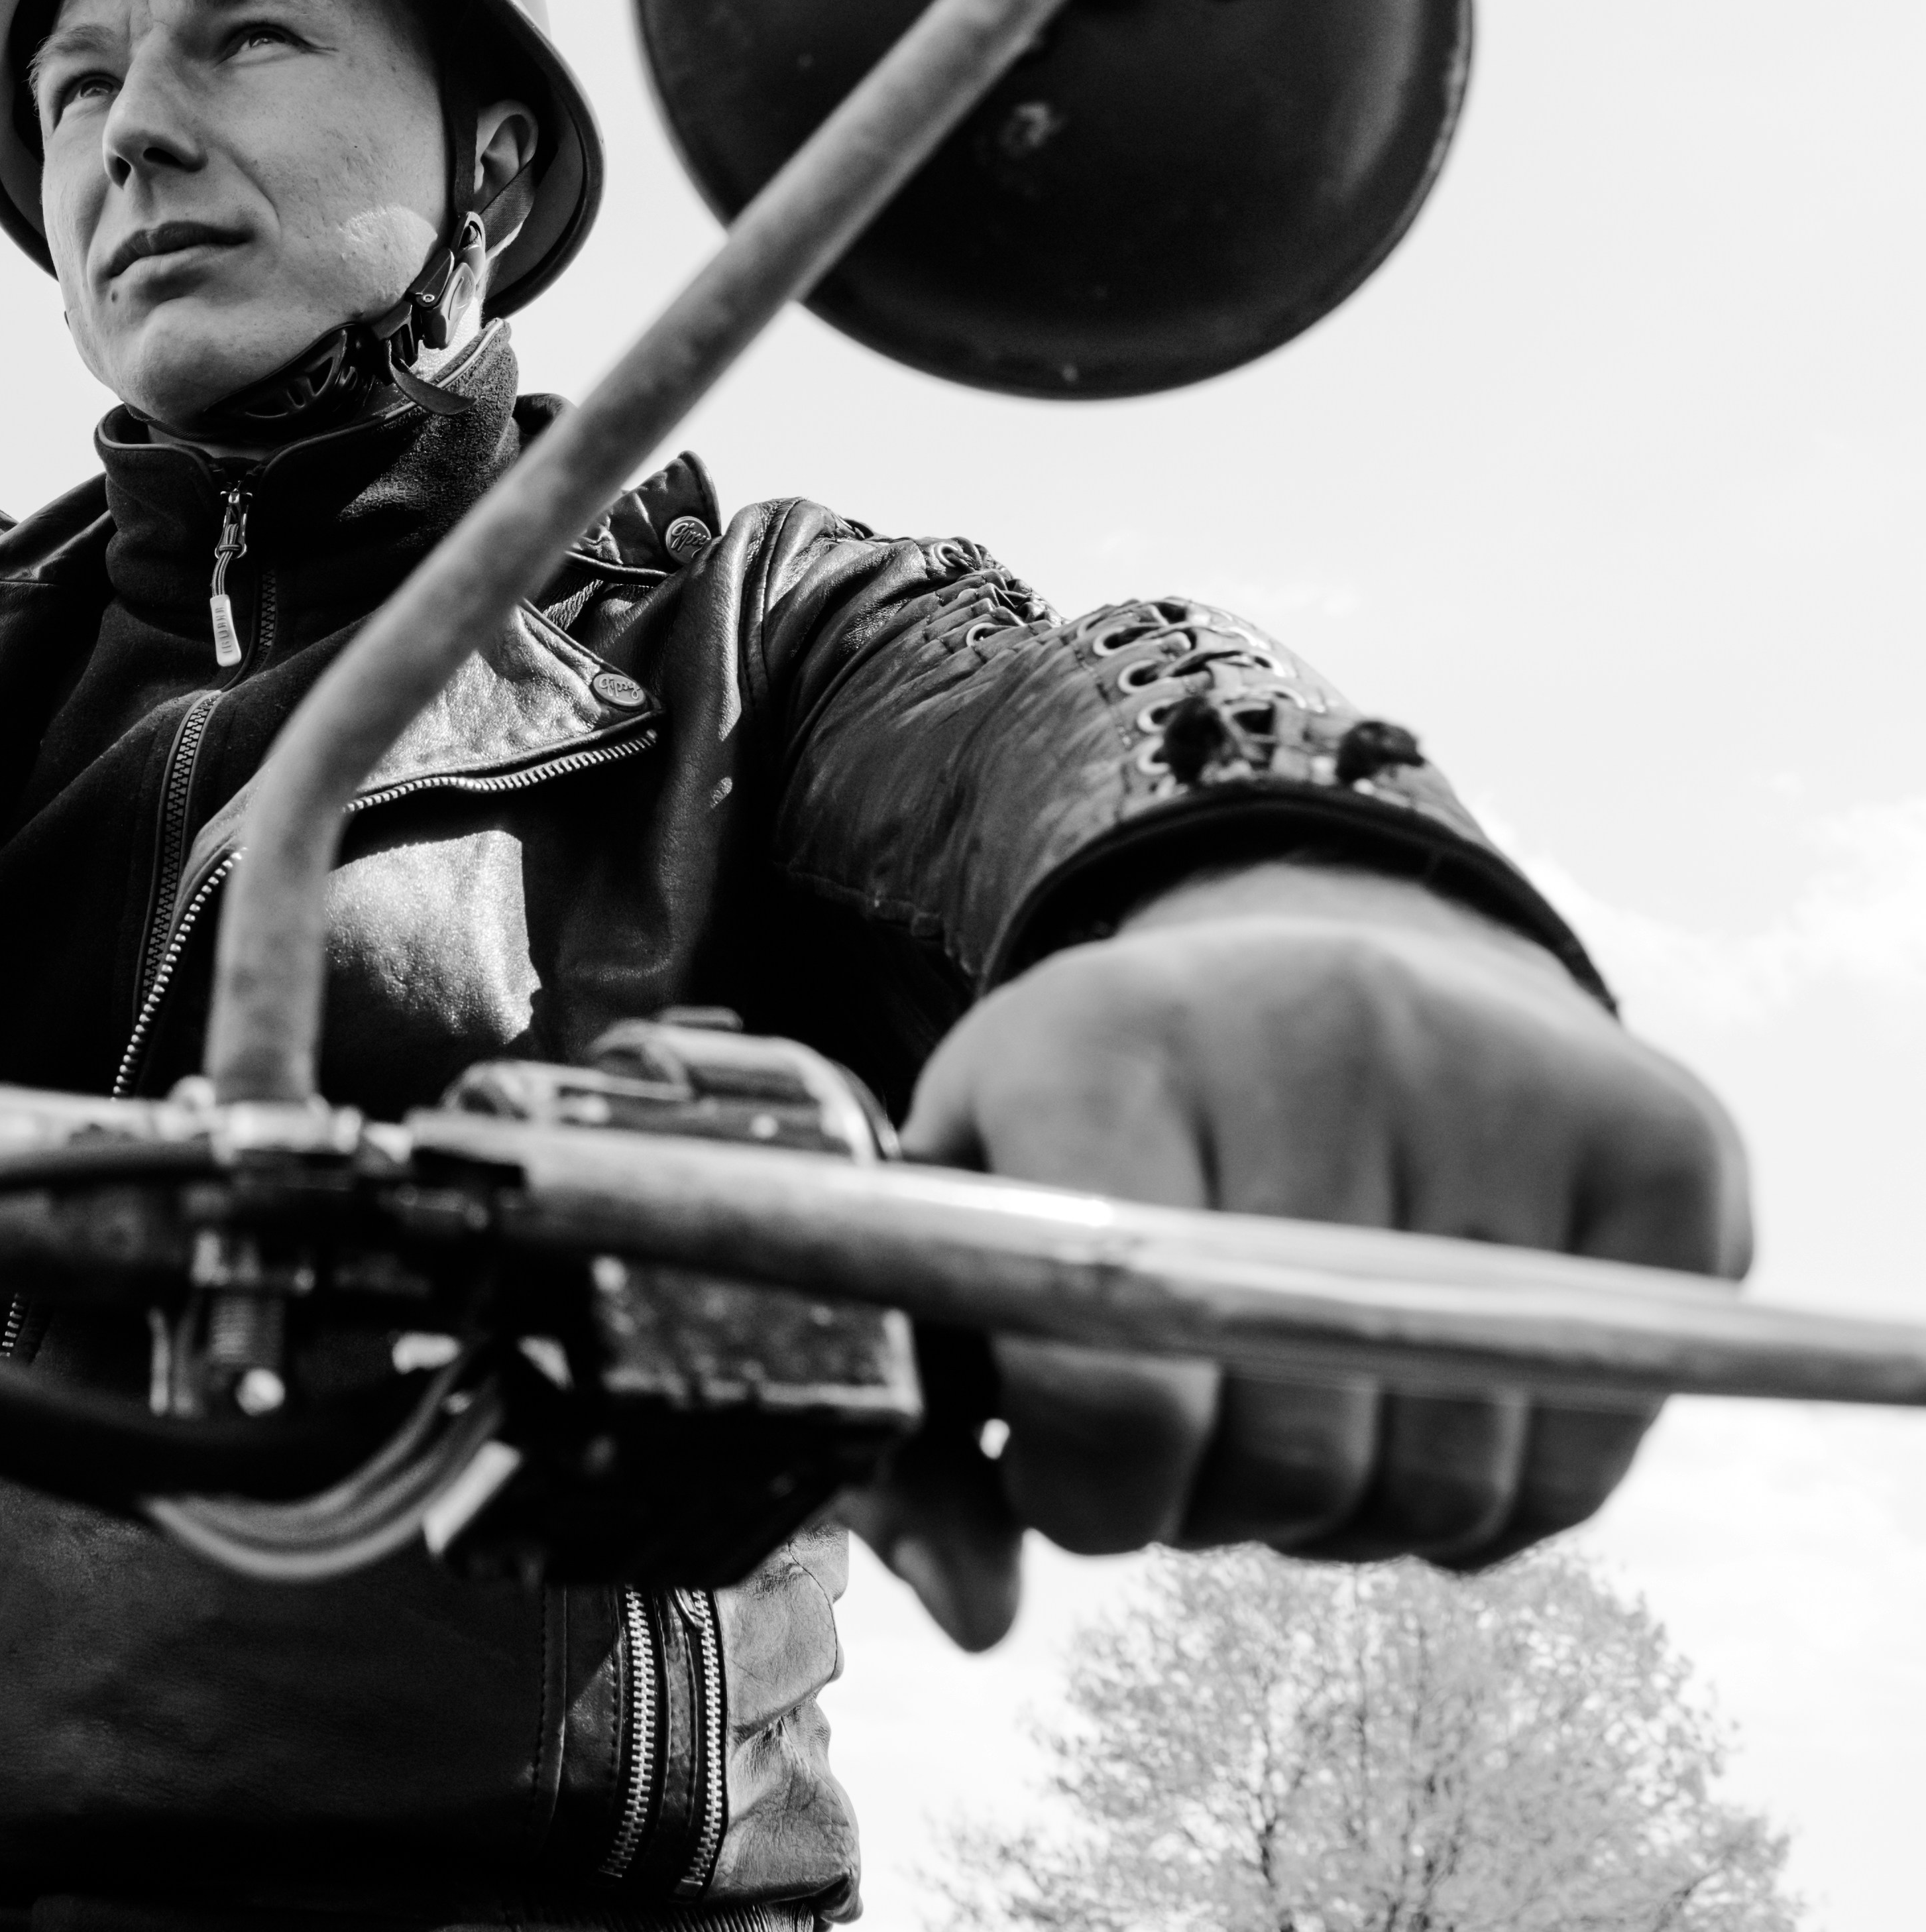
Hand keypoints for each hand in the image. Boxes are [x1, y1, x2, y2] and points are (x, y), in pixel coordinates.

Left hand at [855, 859, 1748, 1648]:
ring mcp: (1508, 1078)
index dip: (1089, 1497)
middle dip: (1216, 1507)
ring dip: (1351, 1518)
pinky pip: (1579, 1468)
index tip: (1072, 1480)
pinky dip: (1492, 1499)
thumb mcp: (974, 1237)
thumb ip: (926, 1441)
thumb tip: (976, 1621)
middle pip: (1289, 1457)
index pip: (1112, 1385)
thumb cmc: (1103, 1140)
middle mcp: (1316, 1028)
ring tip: (1297, 1413)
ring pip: (1443, 1486)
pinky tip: (1418, 1401)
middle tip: (1191, 1438)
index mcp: (1099, 1043)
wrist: (1305, 964)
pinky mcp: (1659, 1144)